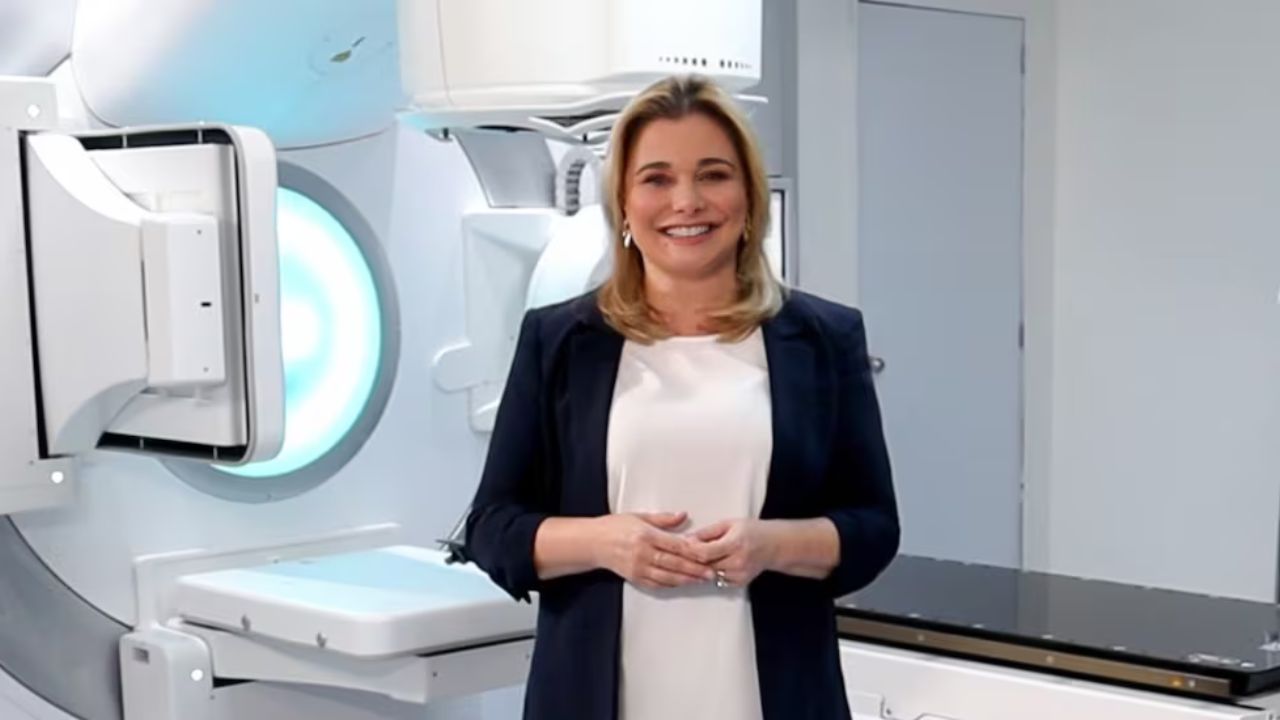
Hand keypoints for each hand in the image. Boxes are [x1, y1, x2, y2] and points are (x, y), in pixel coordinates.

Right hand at [593, 512, 714, 589]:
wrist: (593, 543)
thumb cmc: (614, 527)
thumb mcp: (639, 516)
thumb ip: (663, 519)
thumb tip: (683, 516)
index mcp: (646, 535)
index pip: (676, 545)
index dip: (694, 552)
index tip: (708, 554)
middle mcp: (643, 553)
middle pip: (675, 563)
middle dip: (695, 570)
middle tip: (711, 573)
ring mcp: (638, 568)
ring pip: (668, 577)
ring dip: (687, 580)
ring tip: (701, 580)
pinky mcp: (635, 578)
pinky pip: (657, 584)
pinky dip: (671, 585)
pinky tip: (682, 583)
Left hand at [690, 519, 780, 587]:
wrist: (773, 545)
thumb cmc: (752, 531)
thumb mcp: (729, 524)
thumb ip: (707, 532)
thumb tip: (687, 539)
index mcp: (735, 543)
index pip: (705, 552)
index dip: (691, 550)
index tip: (682, 545)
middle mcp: (738, 561)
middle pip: (705, 565)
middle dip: (693, 558)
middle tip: (685, 551)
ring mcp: (740, 575)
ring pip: (709, 574)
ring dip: (702, 567)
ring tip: (701, 556)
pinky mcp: (740, 583)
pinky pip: (718, 580)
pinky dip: (713, 573)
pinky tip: (715, 563)